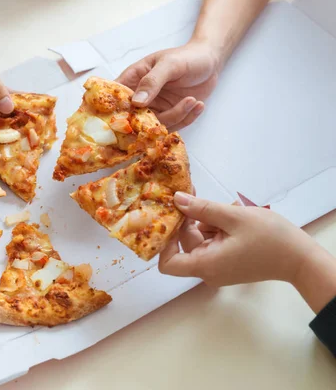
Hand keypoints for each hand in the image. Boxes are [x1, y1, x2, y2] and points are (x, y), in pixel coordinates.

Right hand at [116, 41, 219, 130]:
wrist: (209, 61)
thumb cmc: (187, 56)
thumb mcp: (169, 64)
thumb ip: (152, 81)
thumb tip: (136, 102)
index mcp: (134, 79)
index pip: (116, 97)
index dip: (115, 109)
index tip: (125, 118)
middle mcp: (141, 97)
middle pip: (134, 118)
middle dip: (150, 122)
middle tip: (169, 115)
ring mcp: (155, 107)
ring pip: (156, 125)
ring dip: (177, 116)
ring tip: (192, 100)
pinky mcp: (170, 115)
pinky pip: (174, 126)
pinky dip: (187, 118)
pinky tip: (198, 104)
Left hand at [158, 192, 316, 286]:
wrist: (301, 258)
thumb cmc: (270, 238)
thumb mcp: (234, 217)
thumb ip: (202, 209)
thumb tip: (176, 200)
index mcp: (205, 264)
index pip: (167, 263)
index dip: (163, 241)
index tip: (170, 217)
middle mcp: (207, 270)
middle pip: (184, 244)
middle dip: (190, 219)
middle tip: (196, 194)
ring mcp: (217, 267)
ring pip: (199, 239)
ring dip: (206, 220)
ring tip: (226, 207)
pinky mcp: (227, 262)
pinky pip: (212, 242)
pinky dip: (217, 227)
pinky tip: (231, 214)